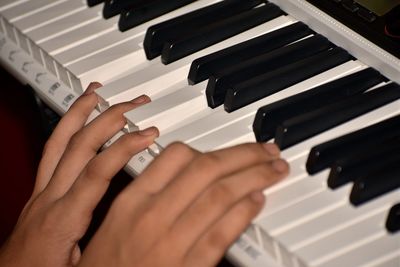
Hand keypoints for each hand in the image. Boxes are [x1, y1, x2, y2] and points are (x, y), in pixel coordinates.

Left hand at [0, 82, 157, 266]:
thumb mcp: (86, 265)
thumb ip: (111, 240)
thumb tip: (141, 225)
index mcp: (64, 219)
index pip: (96, 171)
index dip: (124, 148)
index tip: (148, 133)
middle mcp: (49, 198)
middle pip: (78, 145)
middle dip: (109, 118)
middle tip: (134, 104)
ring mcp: (40, 190)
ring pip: (58, 140)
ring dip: (80, 112)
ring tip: (97, 93)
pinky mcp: (37, 191)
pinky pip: (49, 150)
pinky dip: (65, 127)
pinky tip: (77, 120)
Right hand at [78, 142, 288, 266]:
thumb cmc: (108, 266)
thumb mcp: (116, 221)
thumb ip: (148, 192)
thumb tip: (186, 168)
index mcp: (132, 201)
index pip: (174, 156)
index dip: (208, 145)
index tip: (226, 146)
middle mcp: (152, 216)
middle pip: (207, 169)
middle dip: (244, 154)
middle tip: (265, 149)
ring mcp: (171, 243)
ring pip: (221, 196)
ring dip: (255, 177)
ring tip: (273, 168)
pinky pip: (222, 233)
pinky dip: (244, 212)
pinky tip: (258, 200)